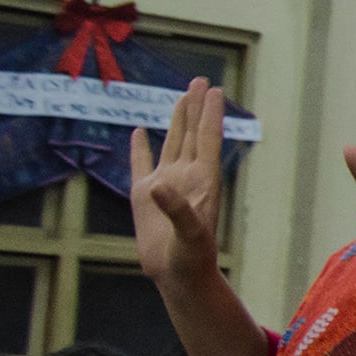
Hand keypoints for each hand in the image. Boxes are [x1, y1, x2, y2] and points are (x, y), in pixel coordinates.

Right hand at [130, 79, 230, 290]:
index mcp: (203, 181)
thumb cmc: (192, 258)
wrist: (178, 276)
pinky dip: (140, 147)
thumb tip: (157, 185)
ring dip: (177, 119)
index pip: (207, 138)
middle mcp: (186, 176)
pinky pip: (141, 164)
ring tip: (183, 95)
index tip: (215, 89)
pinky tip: (140, 131)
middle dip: (196, 106)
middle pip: (191, 132)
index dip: (210, 113)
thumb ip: (176, 210)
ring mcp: (165, 184)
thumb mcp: (189, 235)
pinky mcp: (144, 196)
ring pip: (172, 142)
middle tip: (201, 79)